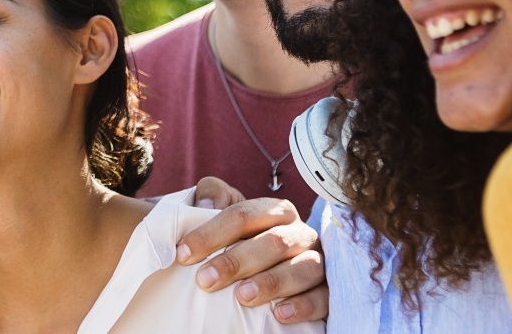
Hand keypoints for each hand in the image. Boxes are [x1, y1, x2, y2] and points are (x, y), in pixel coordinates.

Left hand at [178, 177, 327, 323]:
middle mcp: (299, 233)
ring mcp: (317, 261)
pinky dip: (303, 305)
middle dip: (237, 261)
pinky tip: (280, 314)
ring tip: (242, 297)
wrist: (261, 272)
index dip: (212, 233)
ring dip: (272, 282)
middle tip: (205, 280)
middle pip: (273, 241)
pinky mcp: (327, 291)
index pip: (243, 215)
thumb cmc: (237, 242)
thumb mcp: (223, 214)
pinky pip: (323, 297)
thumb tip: (207, 204)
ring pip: (304, 268)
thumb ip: (213, 196)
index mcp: (275, 211)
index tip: (183, 254)